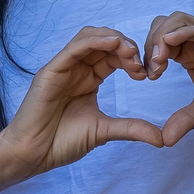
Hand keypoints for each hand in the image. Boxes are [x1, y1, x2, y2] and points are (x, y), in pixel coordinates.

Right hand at [0, 27, 164, 175]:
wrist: (32, 155)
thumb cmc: (61, 142)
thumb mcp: (105, 131)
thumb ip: (131, 129)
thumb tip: (161, 138)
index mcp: (88, 78)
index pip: (113, 56)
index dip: (132, 59)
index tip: (146, 74)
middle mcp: (76, 69)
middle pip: (104, 42)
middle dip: (126, 46)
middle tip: (141, 62)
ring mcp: (62, 68)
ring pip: (89, 38)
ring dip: (112, 39)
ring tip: (129, 51)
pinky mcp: (50, 71)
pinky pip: (73, 48)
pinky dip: (94, 41)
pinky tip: (112, 44)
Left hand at [144, 13, 193, 145]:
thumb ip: (185, 120)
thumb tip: (163, 140)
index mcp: (190, 56)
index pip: (159, 44)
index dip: (148, 56)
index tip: (147, 77)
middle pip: (163, 26)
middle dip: (150, 44)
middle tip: (152, 69)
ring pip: (178, 21)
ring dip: (163, 37)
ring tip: (159, 60)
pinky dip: (184, 31)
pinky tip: (171, 42)